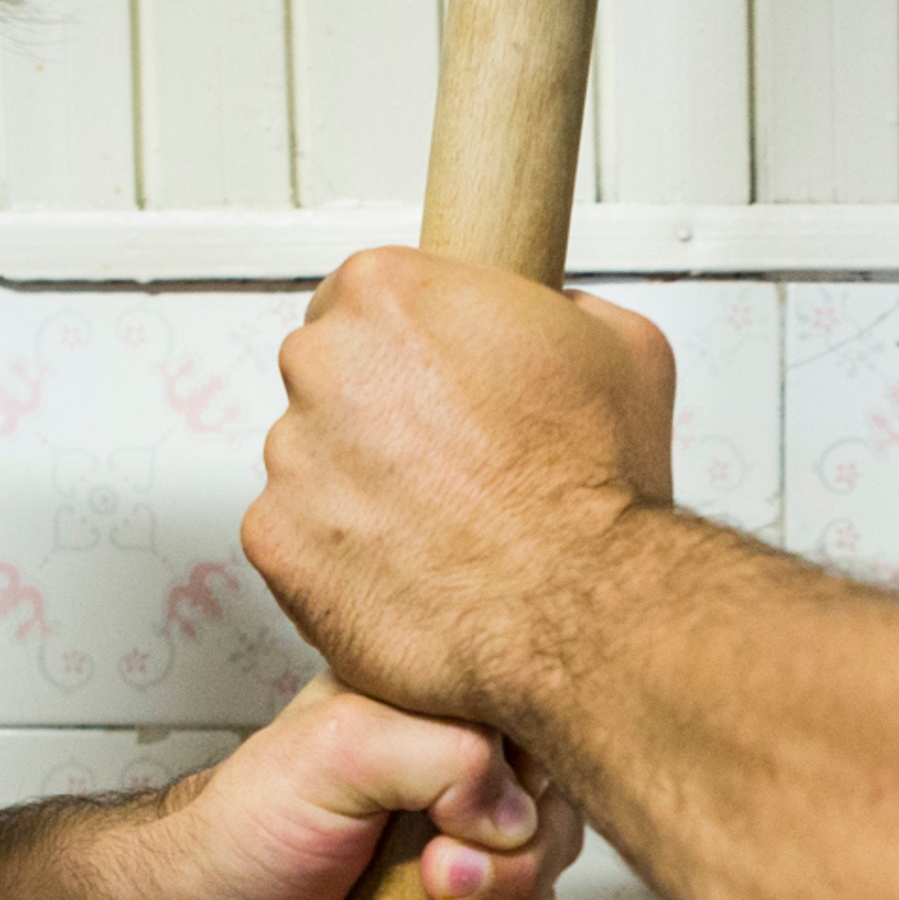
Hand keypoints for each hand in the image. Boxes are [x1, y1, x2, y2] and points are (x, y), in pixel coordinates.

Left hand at [148, 677, 584, 899]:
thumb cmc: (247, 827)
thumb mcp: (338, 745)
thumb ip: (447, 753)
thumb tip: (517, 816)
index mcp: (444, 731)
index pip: (541, 750)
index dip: (521, 794)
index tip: (460, 822)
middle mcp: (463, 806)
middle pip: (552, 841)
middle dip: (506, 876)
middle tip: (433, 882)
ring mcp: (465, 888)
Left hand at [248, 249, 676, 721]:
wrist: (580, 606)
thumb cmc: (597, 486)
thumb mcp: (623, 349)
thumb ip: (566, 310)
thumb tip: (557, 317)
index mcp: (388, 293)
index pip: (357, 298)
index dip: (402, 348)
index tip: (434, 385)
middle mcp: (324, 364)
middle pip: (325, 377)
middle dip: (374, 415)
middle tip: (446, 463)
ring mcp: (291, 456)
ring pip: (309, 463)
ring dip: (358, 489)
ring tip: (437, 528)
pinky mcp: (275, 543)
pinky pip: (295, 542)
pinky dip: (339, 559)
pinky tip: (408, 571)